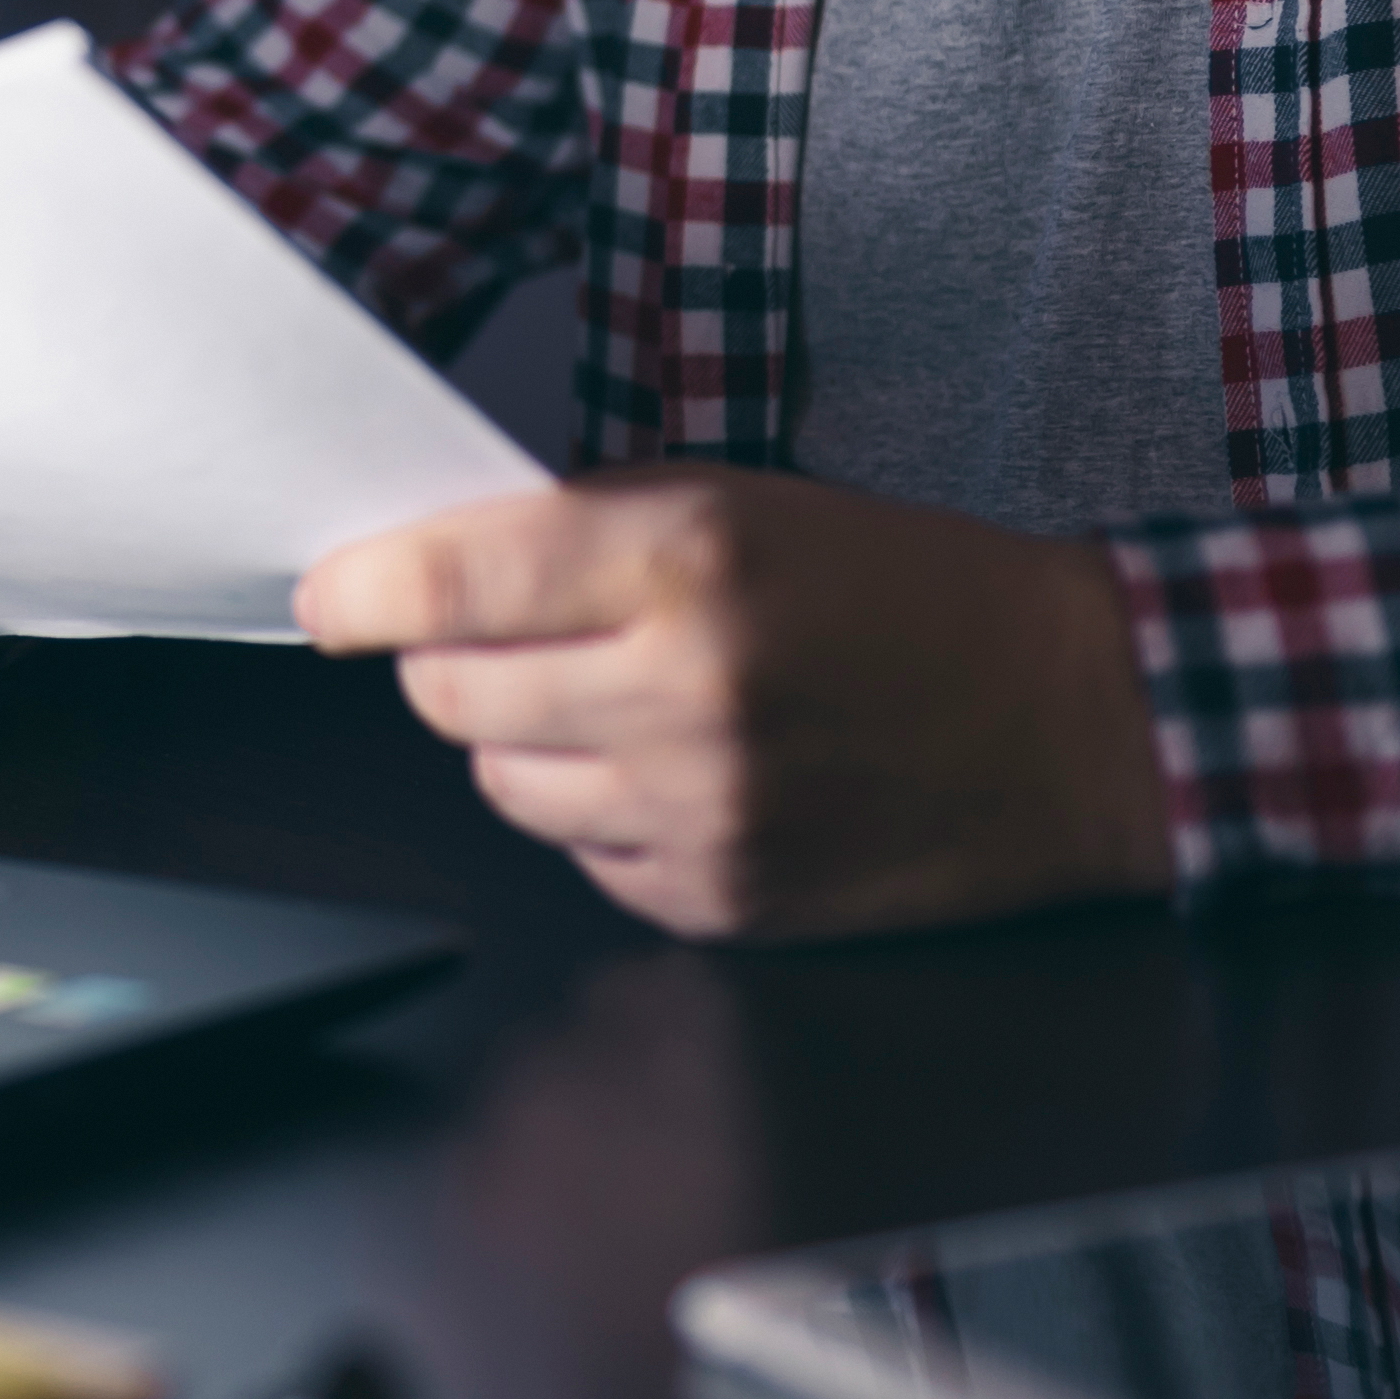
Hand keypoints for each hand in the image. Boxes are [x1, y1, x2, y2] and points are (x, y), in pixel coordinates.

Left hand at [293, 464, 1171, 939]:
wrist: (1070, 718)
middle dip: (452, 660)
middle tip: (507, 635)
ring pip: (500, 782)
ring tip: (613, 699)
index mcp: (690, 562)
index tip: (329, 596)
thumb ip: (591, 528)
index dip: (361, 590)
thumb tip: (435, 569)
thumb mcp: (754, 498)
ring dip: (521, 739)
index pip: (451, 582)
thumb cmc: (914, 591)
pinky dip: (598, 813)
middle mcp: (684, 690)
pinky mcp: (722, 900)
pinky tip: (674, 771)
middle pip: (450, 694)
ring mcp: (701, 811)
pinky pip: (581, 855)